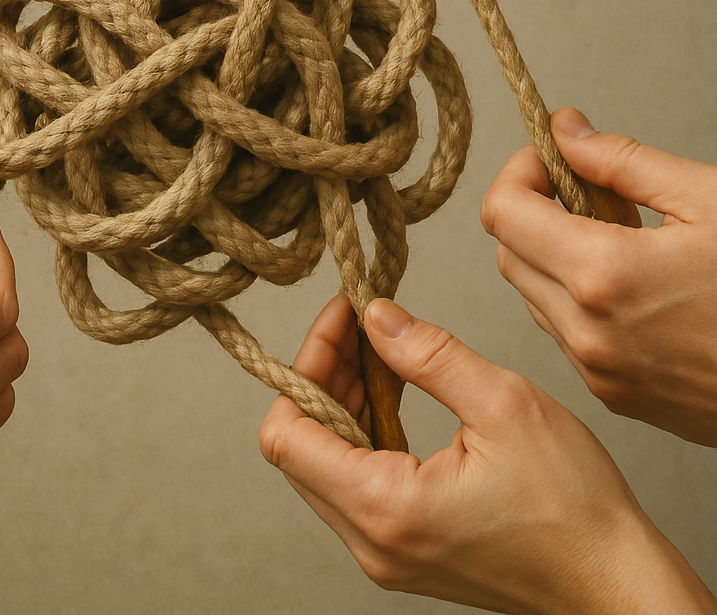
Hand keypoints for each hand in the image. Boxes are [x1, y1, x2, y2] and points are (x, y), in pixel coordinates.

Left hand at [259, 295, 716, 614]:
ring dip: (341, 400)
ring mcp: (383, 553)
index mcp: (386, 508)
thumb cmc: (575, 510)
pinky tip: (395, 395)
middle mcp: (371, 541)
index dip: (306, 363)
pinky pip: (353, 484)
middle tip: (359, 324)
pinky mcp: (401, 552)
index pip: (287, 433)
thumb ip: (429, 355)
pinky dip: (363, 432)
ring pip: (323, 464)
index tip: (341, 319)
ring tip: (379, 352)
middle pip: (298, 446)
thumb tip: (376, 316)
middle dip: (321, 374)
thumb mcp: (505, 406)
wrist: (615, 587)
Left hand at [482, 107, 716, 446]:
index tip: (551, 158)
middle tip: (594, 194)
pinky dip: (578, 299)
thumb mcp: (712, 201)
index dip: (519, 172)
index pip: (502, 212)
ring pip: (533, 295)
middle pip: (509, 252)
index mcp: (605, 275)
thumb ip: (623, 162)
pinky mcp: (617, 396)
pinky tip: (635, 285)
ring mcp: (601, 372)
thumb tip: (566, 130)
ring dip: (554, 257)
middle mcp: (589, 332)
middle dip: (535, 212)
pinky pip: (565, 334)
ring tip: (624, 239)